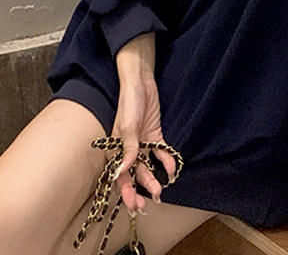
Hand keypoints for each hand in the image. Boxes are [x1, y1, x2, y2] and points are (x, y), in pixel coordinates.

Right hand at [112, 34, 176, 213]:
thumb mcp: (127, 125)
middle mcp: (128, 149)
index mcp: (115, 149)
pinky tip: (171, 168)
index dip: (126, 191)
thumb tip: (123, 170)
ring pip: (147, 167)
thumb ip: (128, 148)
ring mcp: (142, 143)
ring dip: (153, 178)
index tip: (133, 205)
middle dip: (141, 189)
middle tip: (151, 200)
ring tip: (161, 188)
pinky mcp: (154, 136)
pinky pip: (160, 153)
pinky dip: (166, 161)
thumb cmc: (129, 102)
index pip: (119, 175)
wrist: (141, 81)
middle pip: (134, 175)